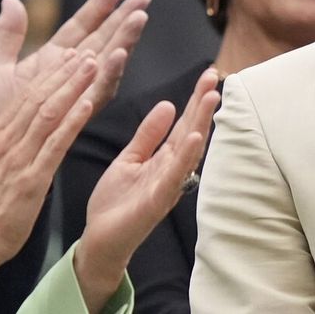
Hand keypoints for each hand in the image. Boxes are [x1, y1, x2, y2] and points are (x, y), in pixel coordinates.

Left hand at [0, 0, 150, 152]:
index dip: (99, 8)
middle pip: (103, 42)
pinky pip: (95, 94)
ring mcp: (74, 96)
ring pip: (106, 65)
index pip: (81, 29)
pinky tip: (118, 56)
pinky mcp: (73, 116)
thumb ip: (8, 37)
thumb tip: (10, 1)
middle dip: (123, 20)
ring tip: (137, 20)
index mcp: (52, 62)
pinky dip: (107, 74)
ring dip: (123, 42)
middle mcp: (69, 78)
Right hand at [0, 49, 99, 281]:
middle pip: (38, 96)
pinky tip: (88, 103)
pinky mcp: (31, 178)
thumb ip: (9, 135)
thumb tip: (24, 117)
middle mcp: (6, 139)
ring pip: (49, 112)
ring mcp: (18, 157)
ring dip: (72, 86)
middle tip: (87, 52)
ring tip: (92, 65)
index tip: (71, 55)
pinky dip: (72, 120)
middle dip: (65, 71)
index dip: (50, 72)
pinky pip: (55, 143)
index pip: (26, 94)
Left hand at [74, 69, 221, 312]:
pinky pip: (173, 177)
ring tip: (210, 97)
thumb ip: (148, 135)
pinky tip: (193, 138)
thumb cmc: (115, 203)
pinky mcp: (156, 202)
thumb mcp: (130, 159)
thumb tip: (168, 104)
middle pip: (191, 132)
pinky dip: (184, 157)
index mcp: (163, 159)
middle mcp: (171, 171)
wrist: (99, 240)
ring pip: (188, 151)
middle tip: (214, 75)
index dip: (195, 99)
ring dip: (200, 123)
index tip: (207, 75)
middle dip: (202, 104)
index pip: (183, 124)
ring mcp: (166, 186)